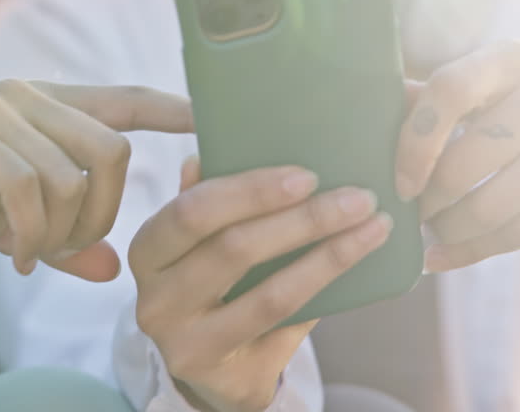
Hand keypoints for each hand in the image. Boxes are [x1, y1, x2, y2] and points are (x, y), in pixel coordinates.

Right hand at [0, 80, 193, 280]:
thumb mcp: (5, 215)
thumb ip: (59, 238)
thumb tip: (113, 270)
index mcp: (45, 106)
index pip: (123, 99)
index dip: (171, 107)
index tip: (209, 120)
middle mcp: (27, 96)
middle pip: (112, 152)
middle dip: (104, 215)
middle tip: (66, 249)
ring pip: (71, 175)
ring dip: (58, 233)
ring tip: (27, 254)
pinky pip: (25, 186)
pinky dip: (27, 232)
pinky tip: (9, 253)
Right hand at [129, 157, 391, 411]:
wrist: (214, 371)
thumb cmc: (213, 289)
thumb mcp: (201, 244)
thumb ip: (212, 202)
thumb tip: (219, 146)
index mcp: (148, 250)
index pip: (191, 211)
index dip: (249, 191)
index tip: (307, 175)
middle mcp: (155, 298)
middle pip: (233, 249)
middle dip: (303, 219)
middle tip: (356, 198)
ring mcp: (185, 342)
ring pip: (268, 293)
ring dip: (329, 256)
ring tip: (372, 227)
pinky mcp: (223, 373)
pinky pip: (285, 327)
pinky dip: (324, 291)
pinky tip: (356, 266)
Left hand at [395, 40, 519, 272]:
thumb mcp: (494, 81)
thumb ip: (436, 98)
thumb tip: (366, 117)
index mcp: (512, 59)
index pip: (451, 90)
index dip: (415, 140)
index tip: (399, 179)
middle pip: (467, 163)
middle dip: (427, 199)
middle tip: (410, 212)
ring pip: (492, 207)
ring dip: (447, 230)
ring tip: (430, 231)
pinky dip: (473, 252)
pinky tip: (445, 255)